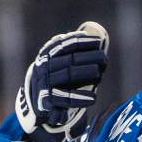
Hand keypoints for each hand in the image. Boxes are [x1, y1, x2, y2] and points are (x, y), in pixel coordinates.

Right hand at [14, 22, 108, 141]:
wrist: (37, 103)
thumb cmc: (58, 80)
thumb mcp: (63, 64)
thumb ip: (77, 54)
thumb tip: (98, 38)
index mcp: (47, 55)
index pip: (64, 45)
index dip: (81, 42)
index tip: (98, 42)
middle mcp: (44, 67)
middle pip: (69, 59)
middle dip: (88, 57)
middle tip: (104, 58)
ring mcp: (44, 82)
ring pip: (67, 75)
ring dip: (85, 72)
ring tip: (100, 74)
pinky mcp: (46, 99)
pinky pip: (64, 97)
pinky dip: (79, 98)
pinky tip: (93, 98)